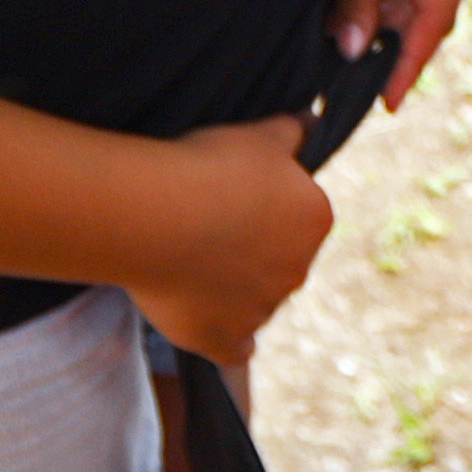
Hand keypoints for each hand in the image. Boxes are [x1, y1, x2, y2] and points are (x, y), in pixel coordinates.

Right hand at [124, 117, 335, 368]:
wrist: (156, 216)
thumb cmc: (207, 168)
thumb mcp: (257, 135)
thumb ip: (291, 131)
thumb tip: (313, 123)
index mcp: (314, 219)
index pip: (297, 215)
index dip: (262, 206)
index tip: (228, 195)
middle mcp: (298, 269)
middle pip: (278, 260)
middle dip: (249, 248)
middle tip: (203, 226)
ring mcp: (263, 309)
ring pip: (254, 300)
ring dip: (230, 287)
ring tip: (184, 260)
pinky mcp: (225, 338)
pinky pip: (235, 348)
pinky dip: (226, 339)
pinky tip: (209, 326)